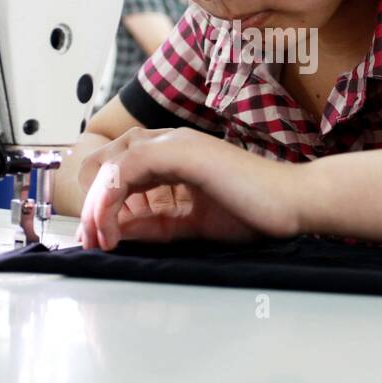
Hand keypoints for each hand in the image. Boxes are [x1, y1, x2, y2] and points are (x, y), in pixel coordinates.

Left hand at [73, 127, 308, 250]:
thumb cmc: (255, 212)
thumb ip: (154, 224)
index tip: (98, 237)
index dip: (103, 202)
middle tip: (89, 240)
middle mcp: (171, 142)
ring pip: (114, 163)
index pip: (121, 169)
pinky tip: (112, 225)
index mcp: (176, 155)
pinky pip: (128, 167)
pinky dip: (112, 197)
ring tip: (97, 237)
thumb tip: (118, 230)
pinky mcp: (181, 151)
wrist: (293, 204)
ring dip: (97, 203)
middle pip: (110, 162)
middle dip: (92, 203)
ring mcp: (176, 143)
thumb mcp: (190, 224)